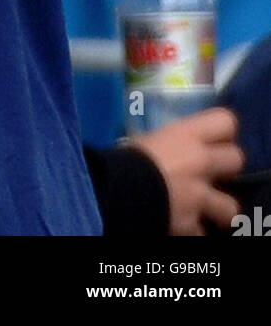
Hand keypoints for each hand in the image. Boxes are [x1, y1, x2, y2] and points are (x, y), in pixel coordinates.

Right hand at [130, 107, 245, 234]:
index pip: (226, 121)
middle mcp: (201, 162)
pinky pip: (201, 232)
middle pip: (237, 159)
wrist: (116, 190)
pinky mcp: (191, 224)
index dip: (223, 132)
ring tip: (205, 208)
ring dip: (219, 209)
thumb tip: (167, 147)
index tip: (215, 139)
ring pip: (231, 207)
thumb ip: (168, 143)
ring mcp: (200, 196)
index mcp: (187, 135)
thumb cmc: (125, 157)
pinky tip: (183, 225)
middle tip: (211, 172)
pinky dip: (193, 230)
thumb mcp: (146, 140)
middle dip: (227, 169)